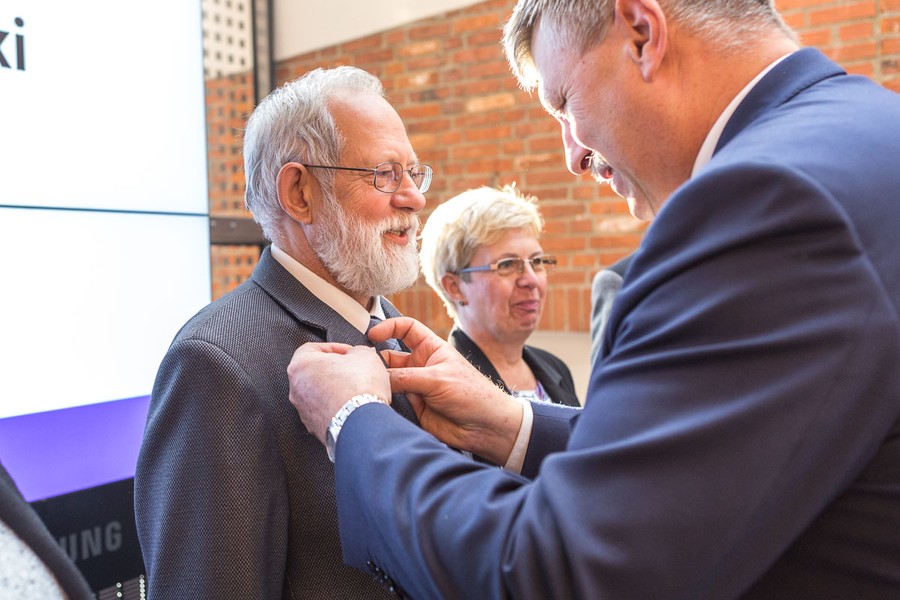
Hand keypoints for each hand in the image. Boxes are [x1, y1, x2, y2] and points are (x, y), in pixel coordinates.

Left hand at [287, 342, 390, 444]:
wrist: (362, 423)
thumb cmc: (357, 389)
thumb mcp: (365, 354)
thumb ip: (356, 350)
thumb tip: (357, 355)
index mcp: (300, 365)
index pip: (313, 348)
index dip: (334, 347)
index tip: (348, 352)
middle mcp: (296, 388)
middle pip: (314, 372)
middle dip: (334, 369)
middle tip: (352, 369)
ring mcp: (303, 410)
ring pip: (318, 393)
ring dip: (335, 389)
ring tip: (356, 388)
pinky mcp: (314, 427)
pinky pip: (325, 411)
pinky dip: (337, 406)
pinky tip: (353, 404)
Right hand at [369, 317, 523, 464]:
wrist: (484, 427)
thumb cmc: (472, 394)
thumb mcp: (437, 379)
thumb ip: (406, 377)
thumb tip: (377, 377)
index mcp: (431, 349)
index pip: (406, 329)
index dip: (388, 328)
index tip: (372, 335)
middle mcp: (420, 366)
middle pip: (390, 356)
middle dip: (376, 359)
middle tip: (363, 367)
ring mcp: (414, 387)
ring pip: (387, 380)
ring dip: (378, 382)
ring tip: (369, 385)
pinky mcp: (412, 407)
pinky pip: (391, 400)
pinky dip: (383, 400)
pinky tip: (377, 402)